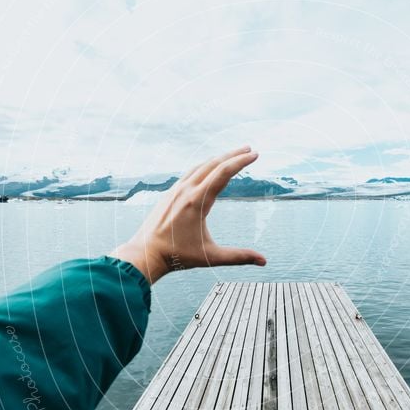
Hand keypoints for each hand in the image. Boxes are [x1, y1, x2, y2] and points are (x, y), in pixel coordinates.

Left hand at [110, 146, 266, 283]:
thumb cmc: (178, 256)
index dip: (241, 162)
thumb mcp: (211, 256)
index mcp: (197, 201)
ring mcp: (176, 190)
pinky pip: (189, 173)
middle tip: (249, 149)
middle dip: (233, 155)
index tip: (254, 155)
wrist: (146, 253)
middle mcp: (186, 190)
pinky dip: (204, 166)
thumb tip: (263, 261)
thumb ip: (239, 257)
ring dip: (218, 158)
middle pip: (213, 164)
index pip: (223, 173)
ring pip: (200, 166)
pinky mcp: (169, 193)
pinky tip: (209, 169)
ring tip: (232, 155)